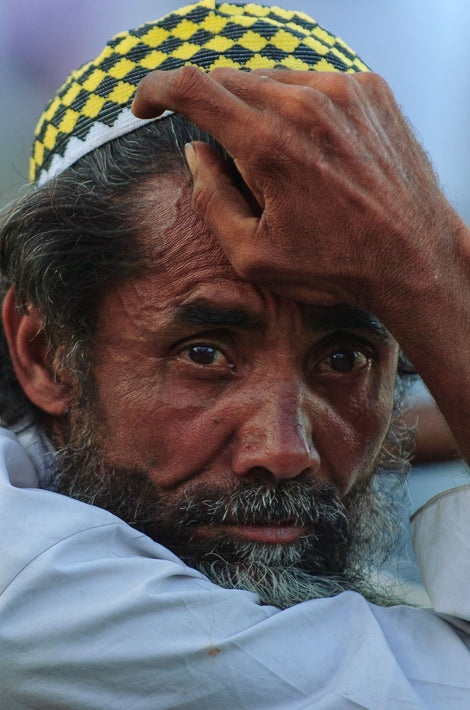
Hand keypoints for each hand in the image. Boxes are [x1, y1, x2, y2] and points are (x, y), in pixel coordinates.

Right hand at [132, 67, 454, 309]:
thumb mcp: (253, 255)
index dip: (154, 90)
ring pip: (271, 80)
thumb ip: (210, 199)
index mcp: (268, 144)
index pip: (191, 86)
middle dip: (211, 112)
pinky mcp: (369, 91)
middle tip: (227, 159)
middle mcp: (305, 103)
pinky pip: (312, 85)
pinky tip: (312, 151)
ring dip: (256, 112)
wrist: (414, 257)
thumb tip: (195, 151)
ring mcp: (342, 90)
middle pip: (229, 81)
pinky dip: (296, 109)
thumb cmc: (333, 265)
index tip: (143, 106)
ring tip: (279, 165)